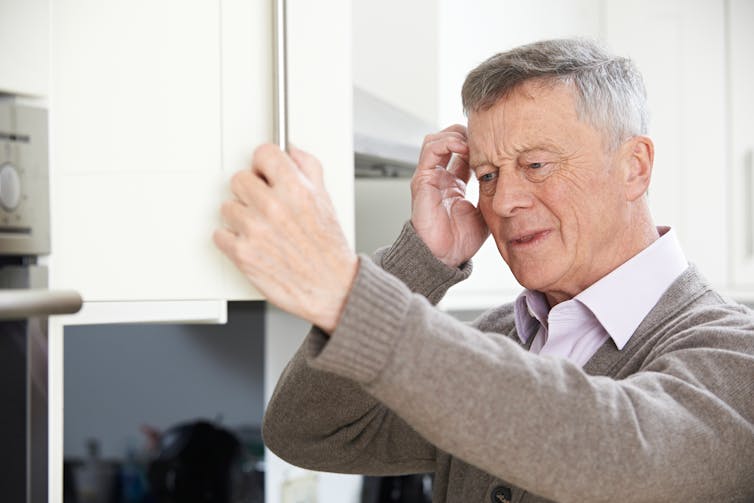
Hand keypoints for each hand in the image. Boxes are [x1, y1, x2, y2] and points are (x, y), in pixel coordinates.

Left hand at [213, 144, 357, 332]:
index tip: (266, 172)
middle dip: (250, 190)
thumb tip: (292, 151)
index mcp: (296, 190)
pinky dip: (231, 239)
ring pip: (227, 206)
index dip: (265, 164)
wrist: (331, 288)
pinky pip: (220, 234)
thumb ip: (309, 169)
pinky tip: (252, 243)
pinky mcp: (242, 254)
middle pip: (239, 178)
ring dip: (240, 216)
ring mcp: (255, 230)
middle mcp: (273, 207)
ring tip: (261, 228)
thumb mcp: (326, 200)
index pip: (263, 153)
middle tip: (263, 204)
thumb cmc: (328, 250)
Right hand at [411, 125, 488, 266]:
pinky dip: (446, 142)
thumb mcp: (486, 210)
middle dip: (466, 134)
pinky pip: (430, 150)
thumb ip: (492, 191)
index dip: (477, 145)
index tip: (495, 145)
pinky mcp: (422, 179)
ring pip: (436, 139)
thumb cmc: (461, 240)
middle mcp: (440, 177)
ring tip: (472, 142)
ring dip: (456, 135)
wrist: (445, 256)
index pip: (463, 152)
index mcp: (453, 184)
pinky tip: (462, 146)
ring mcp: (429, 177)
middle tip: (485, 139)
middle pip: (448, 140)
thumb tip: (510, 179)